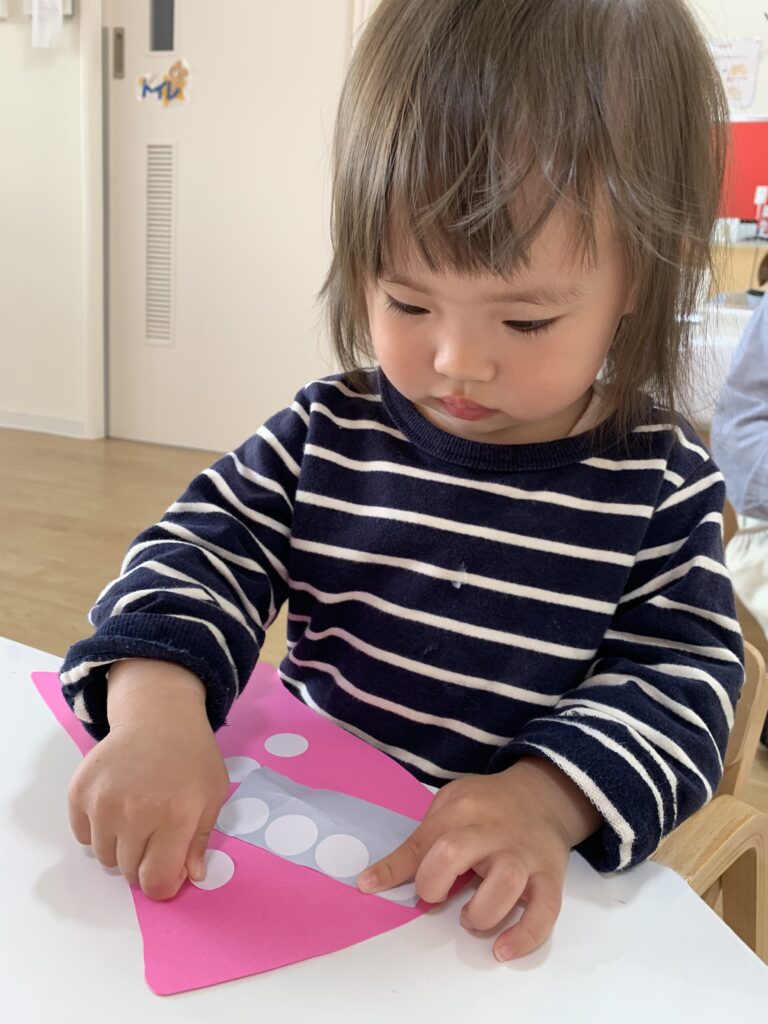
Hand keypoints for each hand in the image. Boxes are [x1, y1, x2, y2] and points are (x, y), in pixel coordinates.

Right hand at [67, 659, 229, 899]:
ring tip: (137, 815)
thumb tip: (192, 877)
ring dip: (120, 847)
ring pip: (104, 857)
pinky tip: (117, 803)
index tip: (169, 871)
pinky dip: (98, 830)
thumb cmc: (192, 757)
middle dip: (144, 863)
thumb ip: (200, 839)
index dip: (163, 885)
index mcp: (175, 815)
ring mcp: (103, 802)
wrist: (157, 716)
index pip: (156, 881)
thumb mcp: (212, 793)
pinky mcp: (79, 793)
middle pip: (129, 872)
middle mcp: (135, 812)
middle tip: (156, 834)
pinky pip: (83, 836)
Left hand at [357, 757, 601, 960]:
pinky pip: (546, 910)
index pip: (423, 840)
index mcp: (464, 809)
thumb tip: (394, 882)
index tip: (369, 886)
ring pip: (506, 883)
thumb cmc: (488, 806)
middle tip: (432, 896)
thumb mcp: (452, 804)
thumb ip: (425, 839)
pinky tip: (503, 949)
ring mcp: (524, 853)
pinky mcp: (550, 876)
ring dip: (480, 912)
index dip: (394, 868)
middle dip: (433, 881)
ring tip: (470, 919)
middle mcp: (493, 830)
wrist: (544, 795)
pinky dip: (525, 935)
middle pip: (456, 851)